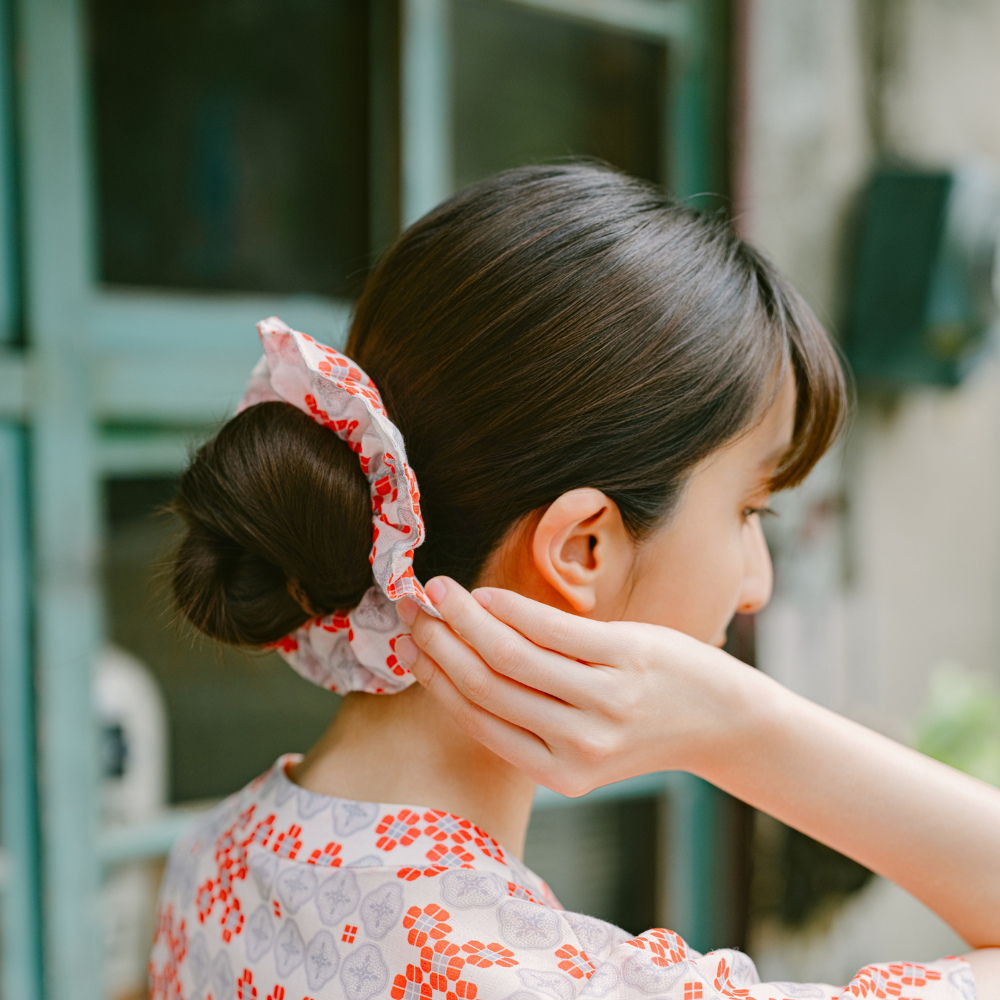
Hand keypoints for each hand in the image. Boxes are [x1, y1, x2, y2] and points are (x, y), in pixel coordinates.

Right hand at [396, 577, 764, 795]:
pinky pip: (552, 631)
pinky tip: (487, 594)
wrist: (722, 718)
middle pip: (487, 686)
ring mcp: (604, 703)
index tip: (409, 645)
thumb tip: (458, 662)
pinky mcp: (626, 660)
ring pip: (511, 657)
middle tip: (412, 608)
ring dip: (465, 618)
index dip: (436, 678)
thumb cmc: (643, 721)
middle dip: (440, 642)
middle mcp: (578, 746)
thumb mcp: (584, 737)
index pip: (479, 719)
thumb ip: (530, 713)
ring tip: (438, 591)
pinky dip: (510, 608)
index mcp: (559, 774)